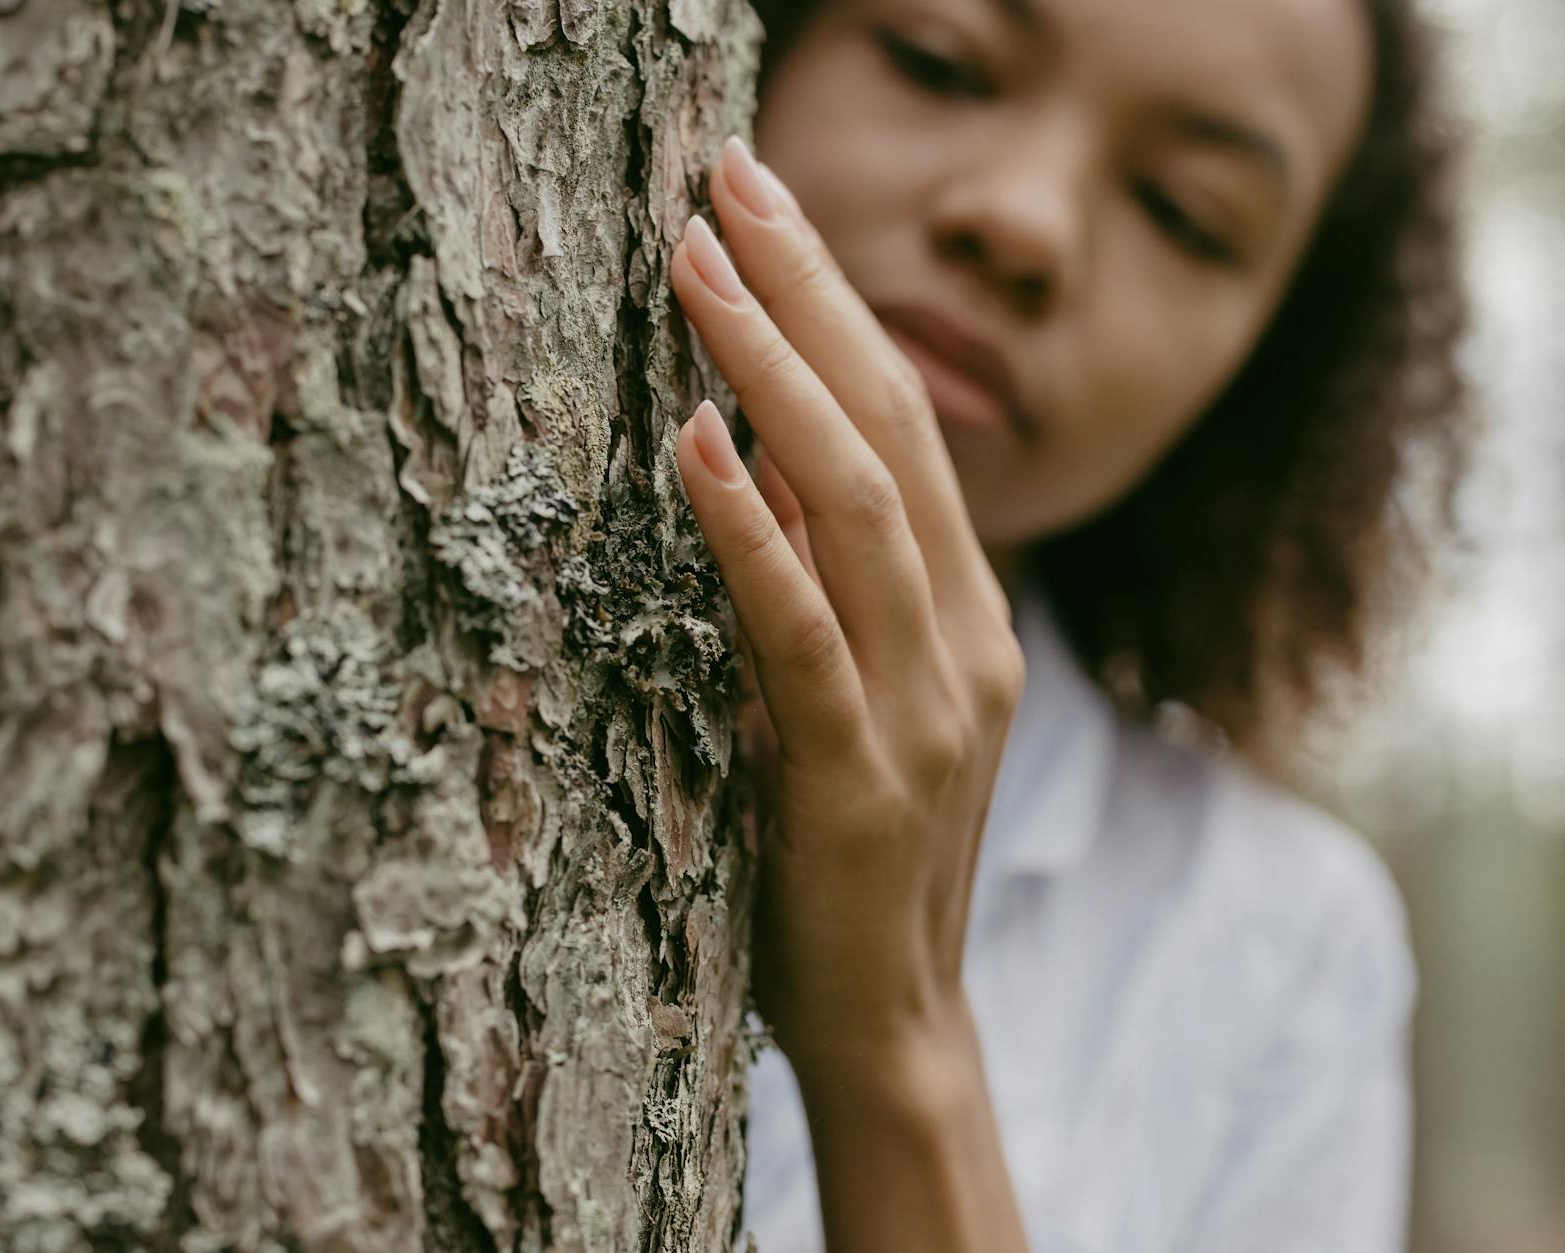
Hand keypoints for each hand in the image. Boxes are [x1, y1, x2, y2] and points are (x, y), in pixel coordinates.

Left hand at [670, 136, 1026, 1068]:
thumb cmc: (844, 855)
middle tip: (731, 176)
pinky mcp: (862, 779)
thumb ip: (815, 588)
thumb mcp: (842, 698)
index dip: (834, 303)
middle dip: (809, 291)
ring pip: (860, 502)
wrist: (893, 1022)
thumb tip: (745, 460)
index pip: (905, 421)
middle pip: (891, 425)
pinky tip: (696, 443)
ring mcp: (925, 707)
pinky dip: (750, 531)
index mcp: (962, 613)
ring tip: (695, 267)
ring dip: (773, 373)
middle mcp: (962, 638)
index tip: (763, 202)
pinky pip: (803, 631)